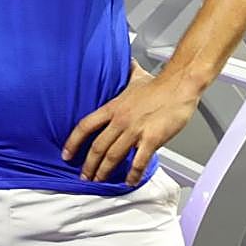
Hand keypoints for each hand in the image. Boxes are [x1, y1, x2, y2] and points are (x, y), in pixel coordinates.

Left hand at [62, 60, 198, 185]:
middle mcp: (120, 120)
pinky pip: (138, 162)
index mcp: (113, 107)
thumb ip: (126, 73)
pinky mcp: (151, 139)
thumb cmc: (159, 84)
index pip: (85, 126)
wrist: (179, 85)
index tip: (66, 154)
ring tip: (99, 181)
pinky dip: (132, 174)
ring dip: (104, 171)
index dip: (73, 142)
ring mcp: (135, 130)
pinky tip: (129, 181)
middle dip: (88, 165)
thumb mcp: (135, 77)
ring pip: (113, 156)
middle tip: (84, 177)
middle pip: (97, 147)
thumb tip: (125, 63)